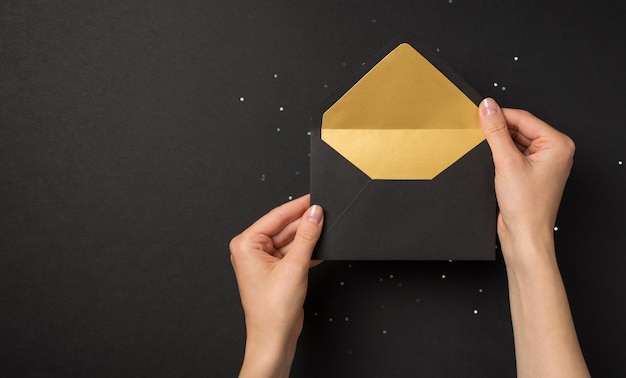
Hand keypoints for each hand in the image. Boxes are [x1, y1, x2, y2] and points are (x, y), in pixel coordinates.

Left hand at [229, 194, 323, 377]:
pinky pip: (293, 252)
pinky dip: (307, 250)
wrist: (275, 338)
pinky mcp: (276, 271)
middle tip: (326, 213)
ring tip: (327, 229)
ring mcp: (264, 261)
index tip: (315, 198)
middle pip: (284, 227)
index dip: (298, 207)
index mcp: (246, 244)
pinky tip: (322, 247)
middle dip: (305, 222)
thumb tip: (315, 214)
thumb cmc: (272, 310)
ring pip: (291, 240)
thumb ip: (307, 236)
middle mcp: (252, 250)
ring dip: (308, 237)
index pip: (276, 216)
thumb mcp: (294, 266)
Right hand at [479, 98, 588, 377]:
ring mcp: (542, 163)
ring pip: (514, 141)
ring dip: (497, 143)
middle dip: (497, 130)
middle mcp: (554, 151)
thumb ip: (495, 131)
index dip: (499, 115)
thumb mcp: (506, 162)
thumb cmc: (526, 207)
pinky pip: (512, 154)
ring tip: (481, 147)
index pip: (523, 118)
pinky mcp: (530, 173)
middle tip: (476, 130)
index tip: (478, 112)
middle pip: (519, 128)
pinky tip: (488, 159)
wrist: (524, 237)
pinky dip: (499, 154)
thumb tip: (488, 107)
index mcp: (557, 144)